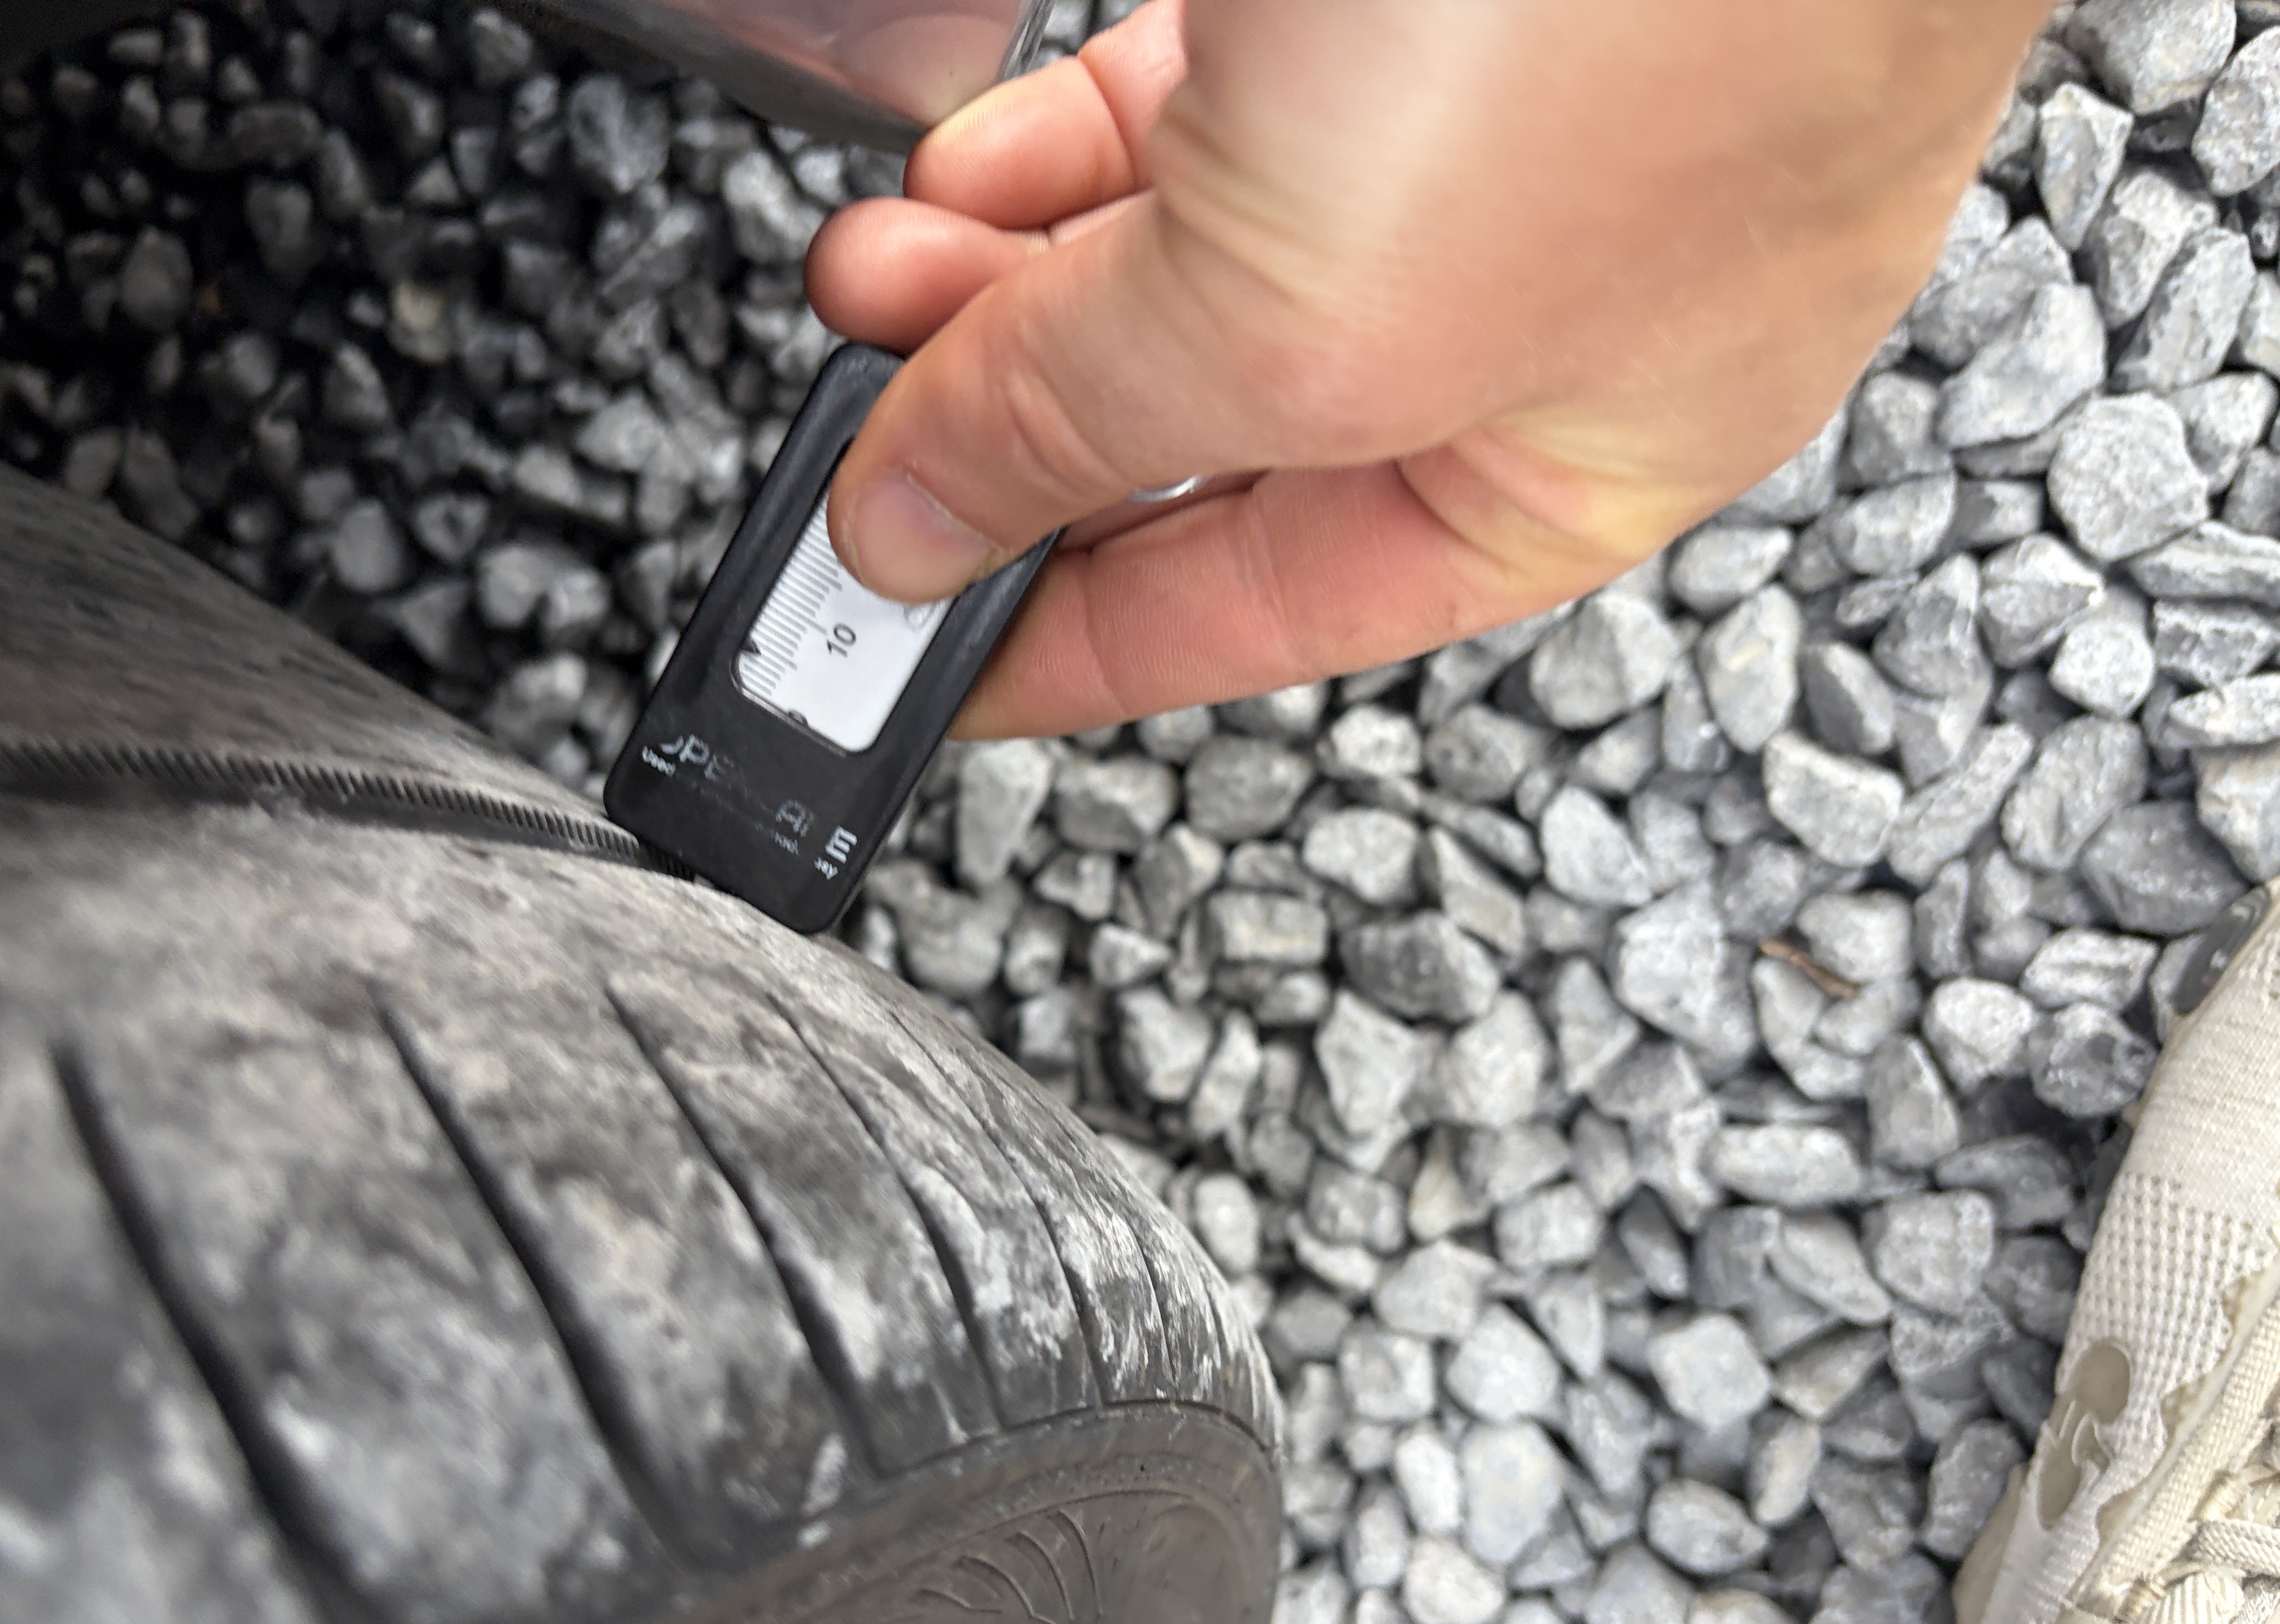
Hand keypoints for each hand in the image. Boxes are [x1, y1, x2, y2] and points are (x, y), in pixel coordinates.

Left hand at [804, 0, 2054, 737]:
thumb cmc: (1648, 7)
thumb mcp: (1305, 322)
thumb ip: (1083, 434)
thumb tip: (921, 529)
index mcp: (1574, 451)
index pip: (1275, 606)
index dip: (1079, 649)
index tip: (924, 669)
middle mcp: (1533, 296)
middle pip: (1214, 428)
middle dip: (1015, 433)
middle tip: (862, 434)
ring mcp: (1471, 119)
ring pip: (1188, 259)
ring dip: (1004, 284)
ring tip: (870, 279)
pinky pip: (1189, 112)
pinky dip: (1059, 149)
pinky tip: (969, 166)